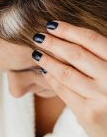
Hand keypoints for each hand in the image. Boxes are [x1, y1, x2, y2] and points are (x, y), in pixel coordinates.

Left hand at [31, 20, 106, 136]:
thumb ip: (98, 57)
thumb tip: (67, 36)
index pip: (92, 40)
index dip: (69, 30)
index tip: (51, 24)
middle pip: (76, 54)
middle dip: (53, 43)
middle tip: (37, 36)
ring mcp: (101, 97)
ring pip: (66, 72)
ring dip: (47, 60)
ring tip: (36, 52)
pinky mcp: (88, 112)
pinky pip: (63, 90)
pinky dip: (51, 78)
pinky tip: (43, 70)